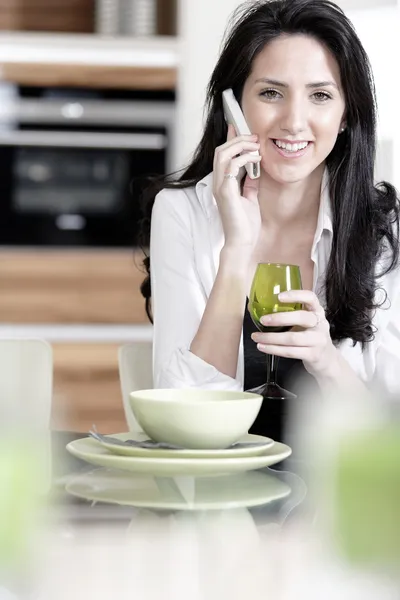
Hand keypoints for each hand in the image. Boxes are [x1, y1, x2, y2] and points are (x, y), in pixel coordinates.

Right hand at [212, 124, 261, 248]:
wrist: (242, 243)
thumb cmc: (245, 225)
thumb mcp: (251, 198)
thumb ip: (250, 183)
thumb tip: (256, 169)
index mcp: (223, 184)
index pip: (223, 155)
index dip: (230, 139)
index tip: (239, 127)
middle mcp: (218, 183)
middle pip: (221, 151)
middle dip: (238, 139)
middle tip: (254, 137)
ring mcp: (219, 187)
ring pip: (222, 155)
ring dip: (240, 146)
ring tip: (256, 145)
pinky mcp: (224, 192)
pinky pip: (231, 166)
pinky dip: (244, 159)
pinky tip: (256, 159)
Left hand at [250, 290, 339, 379]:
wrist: (327, 360)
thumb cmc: (310, 337)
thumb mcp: (305, 323)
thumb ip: (288, 314)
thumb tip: (255, 308)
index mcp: (317, 311)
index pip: (310, 298)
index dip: (296, 295)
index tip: (279, 296)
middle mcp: (320, 324)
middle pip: (301, 318)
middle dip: (280, 318)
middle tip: (263, 320)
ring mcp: (318, 340)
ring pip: (293, 338)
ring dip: (271, 338)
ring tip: (257, 337)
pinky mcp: (313, 355)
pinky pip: (290, 351)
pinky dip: (274, 349)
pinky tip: (263, 347)